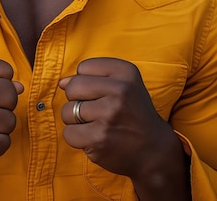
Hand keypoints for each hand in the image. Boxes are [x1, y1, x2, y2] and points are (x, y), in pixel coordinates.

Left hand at [59, 58, 186, 188]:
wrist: (154, 150)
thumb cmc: (132, 113)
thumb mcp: (123, 85)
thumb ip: (92, 78)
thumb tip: (61, 83)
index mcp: (126, 72)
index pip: (83, 67)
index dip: (87, 81)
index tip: (102, 93)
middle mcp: (120, 90)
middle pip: (72, 87)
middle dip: (76, 99)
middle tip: (94, 110)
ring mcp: (109, 115)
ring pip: (68, 111)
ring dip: (75, 121)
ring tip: (95, 125)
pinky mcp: (99, 138)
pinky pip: (68, 133)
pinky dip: (76, 138)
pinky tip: (94, 138)